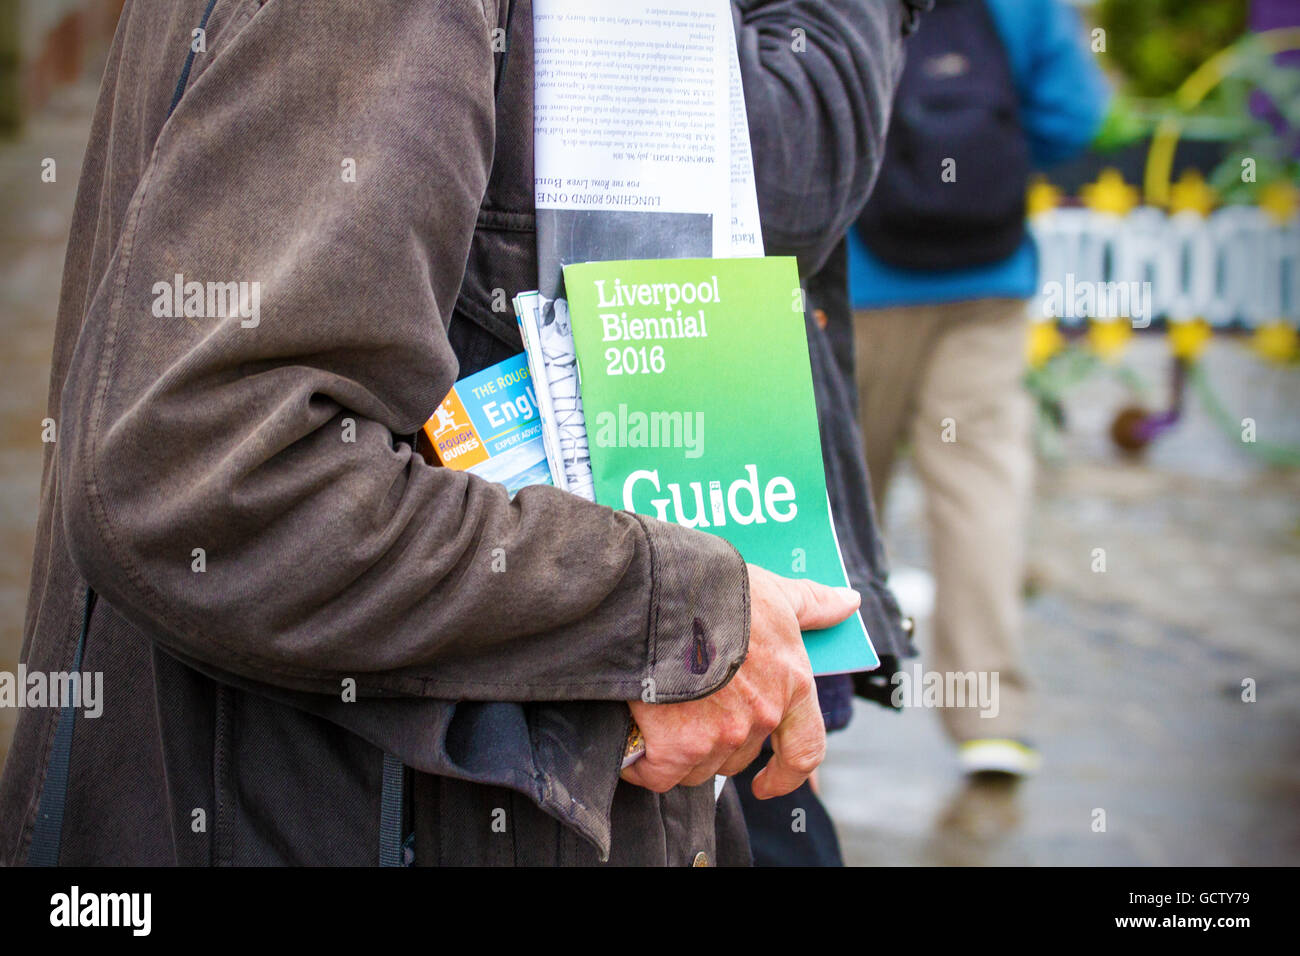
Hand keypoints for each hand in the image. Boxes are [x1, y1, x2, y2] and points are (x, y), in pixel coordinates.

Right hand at [622, 564, 859, 798]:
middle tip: (686, 712)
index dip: (787, 775)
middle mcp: (760, 717)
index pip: (805, 750)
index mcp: (791, 685)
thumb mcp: (773, 591)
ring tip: (657, 714)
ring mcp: (718, 737)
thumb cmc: (718, 590)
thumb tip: (849, 602)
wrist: (660, 595)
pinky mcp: (676, 748)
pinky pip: (657, 773)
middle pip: (738, 758)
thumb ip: (813, 604)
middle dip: (714, 743)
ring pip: (697, 767)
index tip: (768, 785)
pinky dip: (643, 762)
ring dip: (678, 752)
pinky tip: (634, 735)